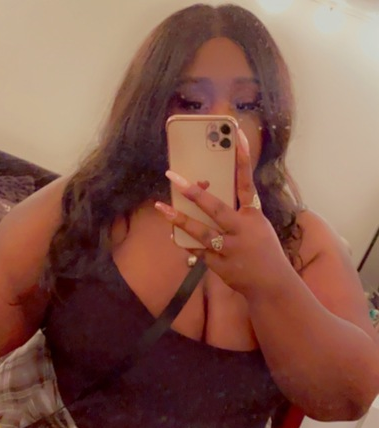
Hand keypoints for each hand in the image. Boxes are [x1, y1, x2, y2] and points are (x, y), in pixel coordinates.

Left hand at [155, 129, 290, 296]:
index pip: (247, 184)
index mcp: (254, 216)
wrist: (273, 285)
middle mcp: (243, 231)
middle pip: (216, 208)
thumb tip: (207, 198)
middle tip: (174, 177)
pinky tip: (173, 235)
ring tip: (161, 207)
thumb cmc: (264, 251)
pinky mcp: (221, 265)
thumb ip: (237, 213)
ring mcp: (231, 249)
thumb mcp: (258, 227)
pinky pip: (198, 251)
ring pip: (201, 232)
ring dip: (180, 220)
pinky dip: (185, 243)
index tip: (236, 135)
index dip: (243, 159)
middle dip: (195, 192)